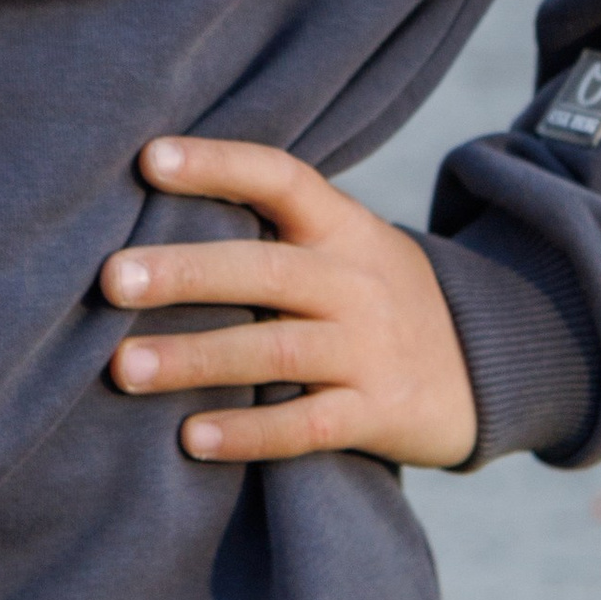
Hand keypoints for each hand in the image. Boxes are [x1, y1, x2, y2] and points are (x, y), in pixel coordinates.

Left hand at [103, 136, 476, 468]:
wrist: (490, 365)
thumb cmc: (374, 297)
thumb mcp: (345, 246)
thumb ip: (274, 232)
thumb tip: (148, 216)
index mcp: (343, 227)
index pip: (282, 178)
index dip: (218, 164)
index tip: (147, 160)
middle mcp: (357, 282)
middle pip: (265, 269)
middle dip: (185, 273)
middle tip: (110, 279)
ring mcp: (371, 349)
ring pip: (275, 350)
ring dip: (196, 358)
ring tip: (124, 367)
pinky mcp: (379, 413)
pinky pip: (308, 425)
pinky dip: (250, 433)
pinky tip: (191, 440)